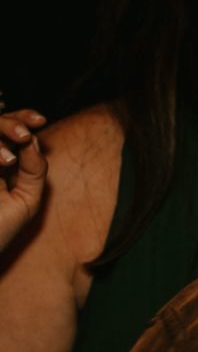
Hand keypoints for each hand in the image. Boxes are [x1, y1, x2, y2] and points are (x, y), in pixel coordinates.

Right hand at [1, 108, 48, 250]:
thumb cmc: (0, 232)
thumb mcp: (26, 201)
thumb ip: (34, 171)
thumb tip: (34, 139)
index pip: (10, 130)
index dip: (23, 119)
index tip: (39, 121)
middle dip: (9, 123)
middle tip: (24, 135)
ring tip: (10, 160)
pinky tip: (2, 163)